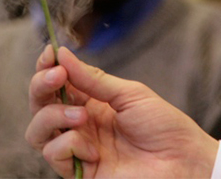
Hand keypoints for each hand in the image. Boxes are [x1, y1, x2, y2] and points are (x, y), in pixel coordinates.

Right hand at [25, 46, 218, 178]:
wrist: (183, 161)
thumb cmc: (163, 126)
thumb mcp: (129, 93)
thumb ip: (93, 79)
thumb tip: (61, 55)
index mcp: (90, 102)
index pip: (55, 83)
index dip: (46, 68)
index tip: (49, 53)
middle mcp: (79, 124)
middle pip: (39, 105)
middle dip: (40, 86)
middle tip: (57, 76)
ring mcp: (78, 148)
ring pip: (37, 131)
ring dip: (53, 116)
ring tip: (80, 116)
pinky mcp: (80, 173)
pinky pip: (53, 154)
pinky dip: (70, 144)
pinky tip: (94, 148)